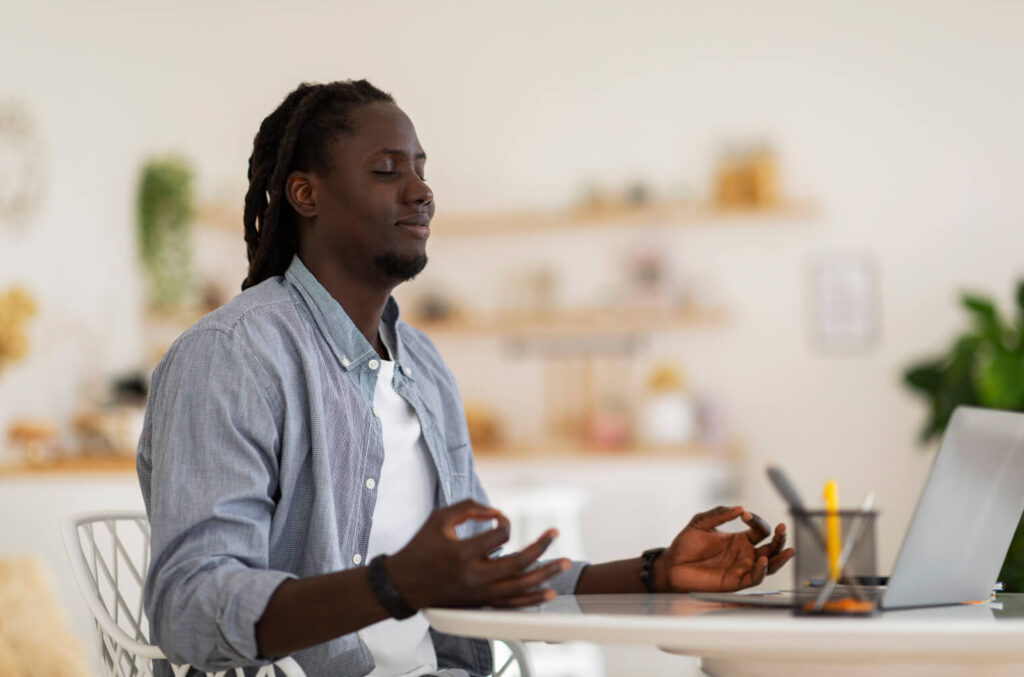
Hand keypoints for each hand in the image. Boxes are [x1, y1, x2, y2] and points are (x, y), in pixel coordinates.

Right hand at [387, 499, 569, 609]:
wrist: (404, 584)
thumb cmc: (420, 548)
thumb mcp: (439, 518)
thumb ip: (469, 508)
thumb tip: (497, 512)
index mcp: (463, 553)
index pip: (499, 535)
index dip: (505, 522)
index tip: (500, 518)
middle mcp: (474, 576)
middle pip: (519, 563)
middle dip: (541, 547)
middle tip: (555, 533)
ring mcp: (479, 594)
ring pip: (521, 587)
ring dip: (546, 574)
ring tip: (565, 563)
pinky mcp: (480, 604)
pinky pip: (512, 604)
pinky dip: (533, 598)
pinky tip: (549, 592)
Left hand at [653, 505, 793, 592]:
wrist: (672, 565)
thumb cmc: (685, 544)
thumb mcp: (700, 523)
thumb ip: (719, 514)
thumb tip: (740, 508)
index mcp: (739, 539)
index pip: (759, 530)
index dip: (756, 521)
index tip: (745, 516)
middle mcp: (745, 554)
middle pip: (771, 547)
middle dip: (780, 538)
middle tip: (782, 528)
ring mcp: (742, 568)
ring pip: (770, 564)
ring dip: (780, 557)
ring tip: (788, 548)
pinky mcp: (736, 582)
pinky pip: (755, 578)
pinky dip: (762, 570)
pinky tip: (763, 560)